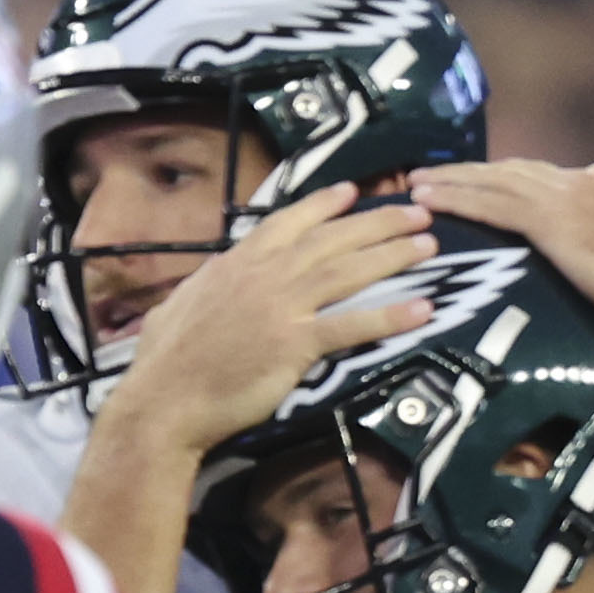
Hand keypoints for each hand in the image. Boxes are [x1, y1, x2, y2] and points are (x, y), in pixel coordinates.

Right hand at [111, 185, 439, 459]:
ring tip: (430, 244)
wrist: (164, 400)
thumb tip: (216, 277)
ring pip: (349, 271)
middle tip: (416, 211)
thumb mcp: (182, 304)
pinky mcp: (295, 344)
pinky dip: (390, 315)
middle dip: (379, 221)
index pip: (291, 220)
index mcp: (237, 260)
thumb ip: (210, 284)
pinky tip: (422, 309)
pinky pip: (352, 325)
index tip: (355, 192)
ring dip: (394, 254)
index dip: (327, 204)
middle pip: (333, 238)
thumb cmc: (165, 361)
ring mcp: (282, 306)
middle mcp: (265, 273)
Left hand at [409, 159, 593, 355]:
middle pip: (511, 170)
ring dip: (451, 182)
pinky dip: (458, 200)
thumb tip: (584, 270)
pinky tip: (429, 202)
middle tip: (425, 177)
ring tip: (413, 187)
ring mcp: (570, 197)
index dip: (500, 180)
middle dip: (467, 173)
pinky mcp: (557, 222)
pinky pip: (494, 206)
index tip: (471, 184)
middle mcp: (583, 179)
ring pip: (495, 182)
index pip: (539, 177)